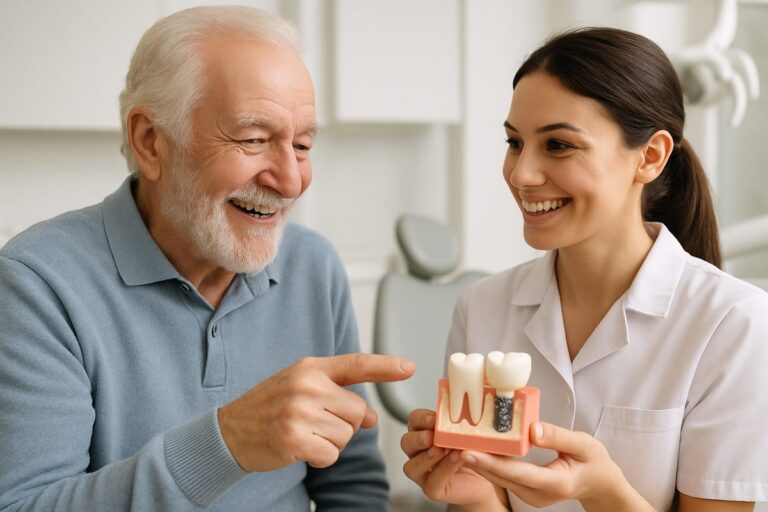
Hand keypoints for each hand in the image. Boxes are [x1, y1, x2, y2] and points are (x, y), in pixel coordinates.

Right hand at [218, 353, 414, 471]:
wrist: (228, 431)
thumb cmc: (268, 408)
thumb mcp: (302, 392)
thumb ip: (337, 397)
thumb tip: (371, 417)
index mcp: (310, 368)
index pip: (355, 364)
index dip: (385, 366)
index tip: (409, 367)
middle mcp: (307, 385)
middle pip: (357, 410)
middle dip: (342, 424)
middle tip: (312, 422)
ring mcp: (300, 411)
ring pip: (346, 435)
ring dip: (329, 442)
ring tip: (302, 433)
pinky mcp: (295, 438)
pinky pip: (331, 454)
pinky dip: (320, 458)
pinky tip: (299, 449)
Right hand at [401, 409, 506, 510]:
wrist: (489, 473)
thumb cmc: (475, 448)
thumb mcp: (470, 430)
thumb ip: (462, 422)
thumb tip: (464, 407)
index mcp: (424, 431)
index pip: (413, 420)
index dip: (420, 418)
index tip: (434, 417)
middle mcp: (419, 452)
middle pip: (406, 443)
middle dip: (417, 438)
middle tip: (432, 435)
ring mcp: (423, 473)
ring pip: (411, 467)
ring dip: (426, 457)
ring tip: (441, 450)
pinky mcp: (432, 489)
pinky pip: (431, 482)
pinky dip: (443, 470)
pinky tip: (455, 460)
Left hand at [460, 422, 652, 511]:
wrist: (599, 483)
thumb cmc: (594, 461)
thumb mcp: (584, 444)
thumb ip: (558, 437)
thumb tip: (532, 428)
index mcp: (554, 483)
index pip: (516, 473)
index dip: (489, 462)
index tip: (467, 451)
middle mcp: (537, 494)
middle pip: (500, 476)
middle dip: (474, 459)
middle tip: (451, 441)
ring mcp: (530, 495)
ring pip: (497, 477)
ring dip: (477, 460)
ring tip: (455, 440)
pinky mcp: (525, 490)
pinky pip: (501, 476)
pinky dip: (487, 462)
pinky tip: (473, 445)